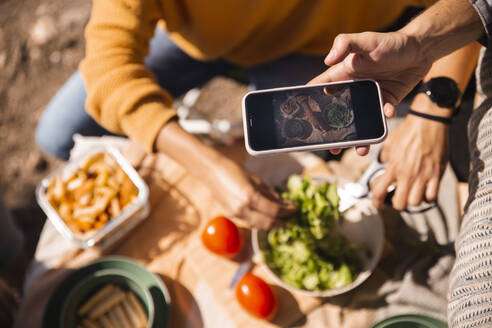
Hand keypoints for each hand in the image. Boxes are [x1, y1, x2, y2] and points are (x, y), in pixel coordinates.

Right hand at [206, 158, 295, 228]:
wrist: (211, 172)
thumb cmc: (233, 170)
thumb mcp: (255, 179)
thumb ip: (268, 192)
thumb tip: (281, 202)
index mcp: (250, 196)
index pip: (274, 210)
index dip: (287, 211)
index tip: (294, 209)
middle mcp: (243, 208)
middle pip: (267, 222)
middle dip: (281, 222)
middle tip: (291, 220)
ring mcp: (236, 214)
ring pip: (258, 225)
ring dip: (271, 224)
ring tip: (281, 221)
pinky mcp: (231, 215)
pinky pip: (249, 222)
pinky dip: (260, 222)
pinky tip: (266, 218)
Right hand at [309, 31, 433, 155]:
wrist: (420, 50)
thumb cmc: (390, 42)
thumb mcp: (365, 39)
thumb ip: (344, 43)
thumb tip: (327, 59)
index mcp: (342, 74)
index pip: (320, 89)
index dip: (311, 102)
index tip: (305, 119)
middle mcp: (353, 88)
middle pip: (336, 113)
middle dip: (333, 132)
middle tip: (332, 147)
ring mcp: (368, 97)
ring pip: (358, 121)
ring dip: (358, 137)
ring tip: (360, 149)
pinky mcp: (384, 102)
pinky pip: (381, 116)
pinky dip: (384, 119)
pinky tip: (388, 113)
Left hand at [371, 115, 448, 209]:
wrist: (428, 121)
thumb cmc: (408, 130)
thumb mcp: (390, 144)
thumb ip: (385, 157)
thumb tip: (383, 163)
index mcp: (393, 167)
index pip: (379, 192)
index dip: (376, 202)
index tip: (377, 204)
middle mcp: (407, 174)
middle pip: (399, 204)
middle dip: (396, 203)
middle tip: (397, 197)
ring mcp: (423, 175)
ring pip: (415, 203)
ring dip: (412, 200)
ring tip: (411, 193)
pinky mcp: (437, 174)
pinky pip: (432, 196)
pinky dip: (427, 196)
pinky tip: (425, 189)